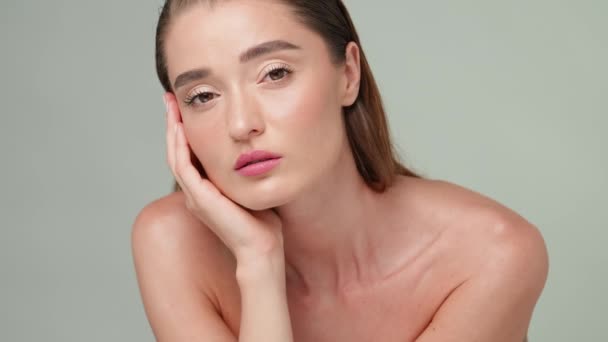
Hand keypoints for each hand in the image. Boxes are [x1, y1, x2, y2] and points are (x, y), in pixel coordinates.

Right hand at [164, 93, 283, 260]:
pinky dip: (180, 146)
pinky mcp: (200, 199)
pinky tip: (181, 127)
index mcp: (206, 192)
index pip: (189, 155)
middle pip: (177, 152)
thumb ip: (247, 172)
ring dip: (172, 130)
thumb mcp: (252, 188)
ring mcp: (195, 197)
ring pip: (175, 156)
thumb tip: (257, 151)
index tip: (186, 108)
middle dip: (174, 124)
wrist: (262, 248)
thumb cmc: (263, 224)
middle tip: (170, 99)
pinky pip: (184, 167)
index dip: (185, 131)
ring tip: (171, 106)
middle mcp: (196, 193)